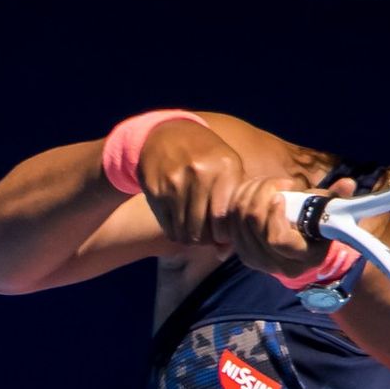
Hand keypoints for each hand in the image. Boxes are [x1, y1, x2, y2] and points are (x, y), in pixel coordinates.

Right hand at [136, 119, 244, 255]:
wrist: (165, 135)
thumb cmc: (207, 158)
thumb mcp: (228, 170)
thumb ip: (234, 208)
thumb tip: (224, 253)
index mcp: (226, 167)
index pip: (224, 218)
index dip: (225, 234)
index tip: (224, 232)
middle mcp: (201, 173)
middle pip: (205, 229)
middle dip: (209, 239)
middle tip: (210, 235)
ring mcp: (175, 181)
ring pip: (186, 233)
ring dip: (192, 238)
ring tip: (197, 230)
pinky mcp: (156, 190)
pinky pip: (169, 228)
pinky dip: (177, 233)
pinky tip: (181, 223)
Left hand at [225, 176, 357, 277]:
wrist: (302, 251)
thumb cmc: (320, 229)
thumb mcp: (331, 214)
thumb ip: (339, 199)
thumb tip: (347, 184)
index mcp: (303, 258)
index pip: (278, 239)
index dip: (275, 216)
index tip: (281, 197)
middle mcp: (277, 265)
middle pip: (253, 225)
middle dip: (261, 194)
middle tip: (275, 183)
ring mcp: (256, 261)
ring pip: (238, 221)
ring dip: (249, 194)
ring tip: (267, 184)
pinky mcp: (242, 252)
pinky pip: (230, 223)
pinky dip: (238, 202)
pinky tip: (253, 191)